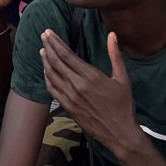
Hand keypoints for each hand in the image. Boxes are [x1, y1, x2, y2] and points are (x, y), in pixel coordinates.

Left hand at [40, 30, 141, 157]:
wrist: (119, 133)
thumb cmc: (123, 105)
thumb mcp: (123, 79)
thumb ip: (115, 55)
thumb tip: (112, 34)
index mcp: (90, 76)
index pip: (66, 54)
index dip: (55, 42)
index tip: (48, 32)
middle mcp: (77, 85)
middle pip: (56, 62)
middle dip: (48, 47)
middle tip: (43, 36)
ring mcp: (70, 97)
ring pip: (52, 75)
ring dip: (45, 61)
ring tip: (42, 50)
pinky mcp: (67, 107)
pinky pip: (52, 89)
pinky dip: (47, 78)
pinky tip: (46, 71)